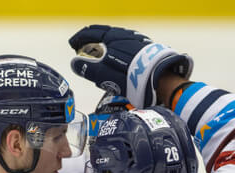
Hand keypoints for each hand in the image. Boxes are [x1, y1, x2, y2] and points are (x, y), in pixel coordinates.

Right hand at [69, 24, 192, 107]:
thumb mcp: (104, 75)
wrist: (161, 78)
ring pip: (117, 38)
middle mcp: (125, 34)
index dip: (79, 39)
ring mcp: (138, 40)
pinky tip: (119, 57)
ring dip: (106, 44)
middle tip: (84, 48)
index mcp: (112, 37)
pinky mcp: (147, 48)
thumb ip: (87, 69)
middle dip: (92, 40)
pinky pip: (128, 44)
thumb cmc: (130, 77)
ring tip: (101, 53)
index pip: (91, 32)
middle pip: (104, 33)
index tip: (73, 45)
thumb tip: (75, 63)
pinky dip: (118, 49)